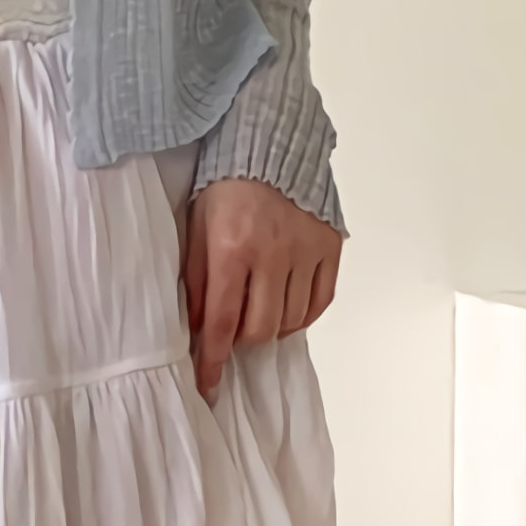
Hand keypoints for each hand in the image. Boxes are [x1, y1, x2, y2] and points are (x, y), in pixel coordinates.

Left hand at [184, 178, 340, 401]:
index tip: (208, 384)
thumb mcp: (196, 224)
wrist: (268, 141)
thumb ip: (198, 276)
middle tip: (232, 329)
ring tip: (257, 313)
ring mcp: (304, 251)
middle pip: (259, 328)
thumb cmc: (224, 182)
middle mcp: (271, 254)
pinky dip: (302, 314)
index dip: (213, 359)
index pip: (222, 320)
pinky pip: (320, 302)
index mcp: (232, 247)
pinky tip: (287, 308)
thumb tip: (201, 326)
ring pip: (290, 320)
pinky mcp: (329, 246)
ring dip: (270, 327)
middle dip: (241, 339)